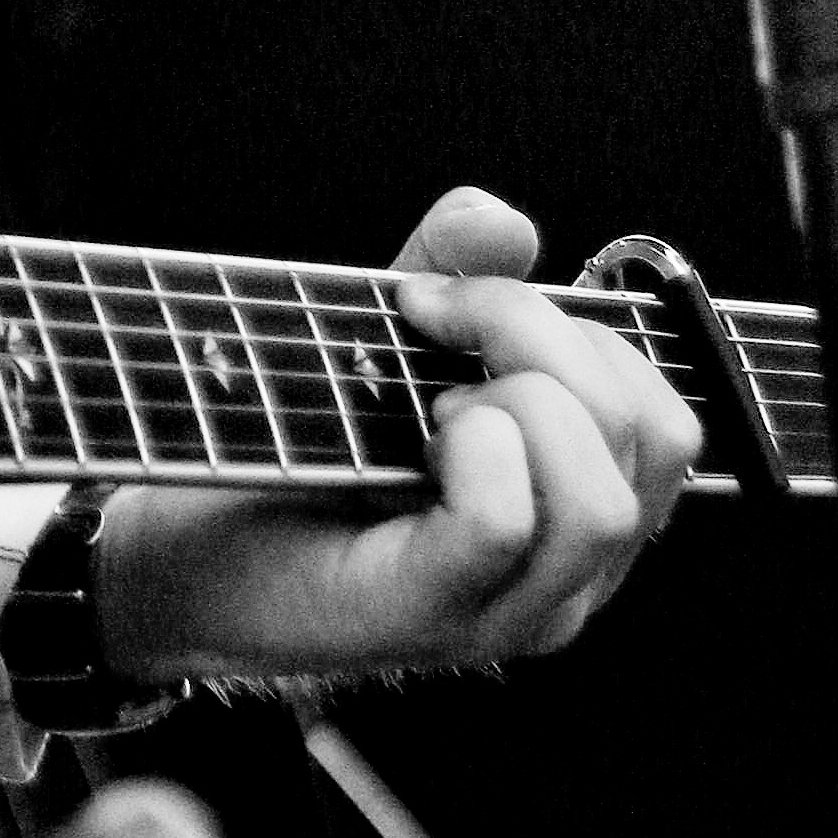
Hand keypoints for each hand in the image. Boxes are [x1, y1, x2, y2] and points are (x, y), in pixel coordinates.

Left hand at [94, 187, 698, 686]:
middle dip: (544, 338)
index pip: (666, 422)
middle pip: (652, 442)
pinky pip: (504, 523)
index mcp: (573, 510)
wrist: (171, 542)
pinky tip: (416, 439)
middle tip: (431, 326)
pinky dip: (467, 451)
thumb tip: (501, 222)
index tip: (451, 300)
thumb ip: (451, 275)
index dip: (580, 330)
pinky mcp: (428, 615)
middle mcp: (566, 576)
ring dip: (516, 403)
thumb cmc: (289, 450)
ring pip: (602, 501)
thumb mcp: (382, 341)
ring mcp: (506, 611)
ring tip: (428, 405)